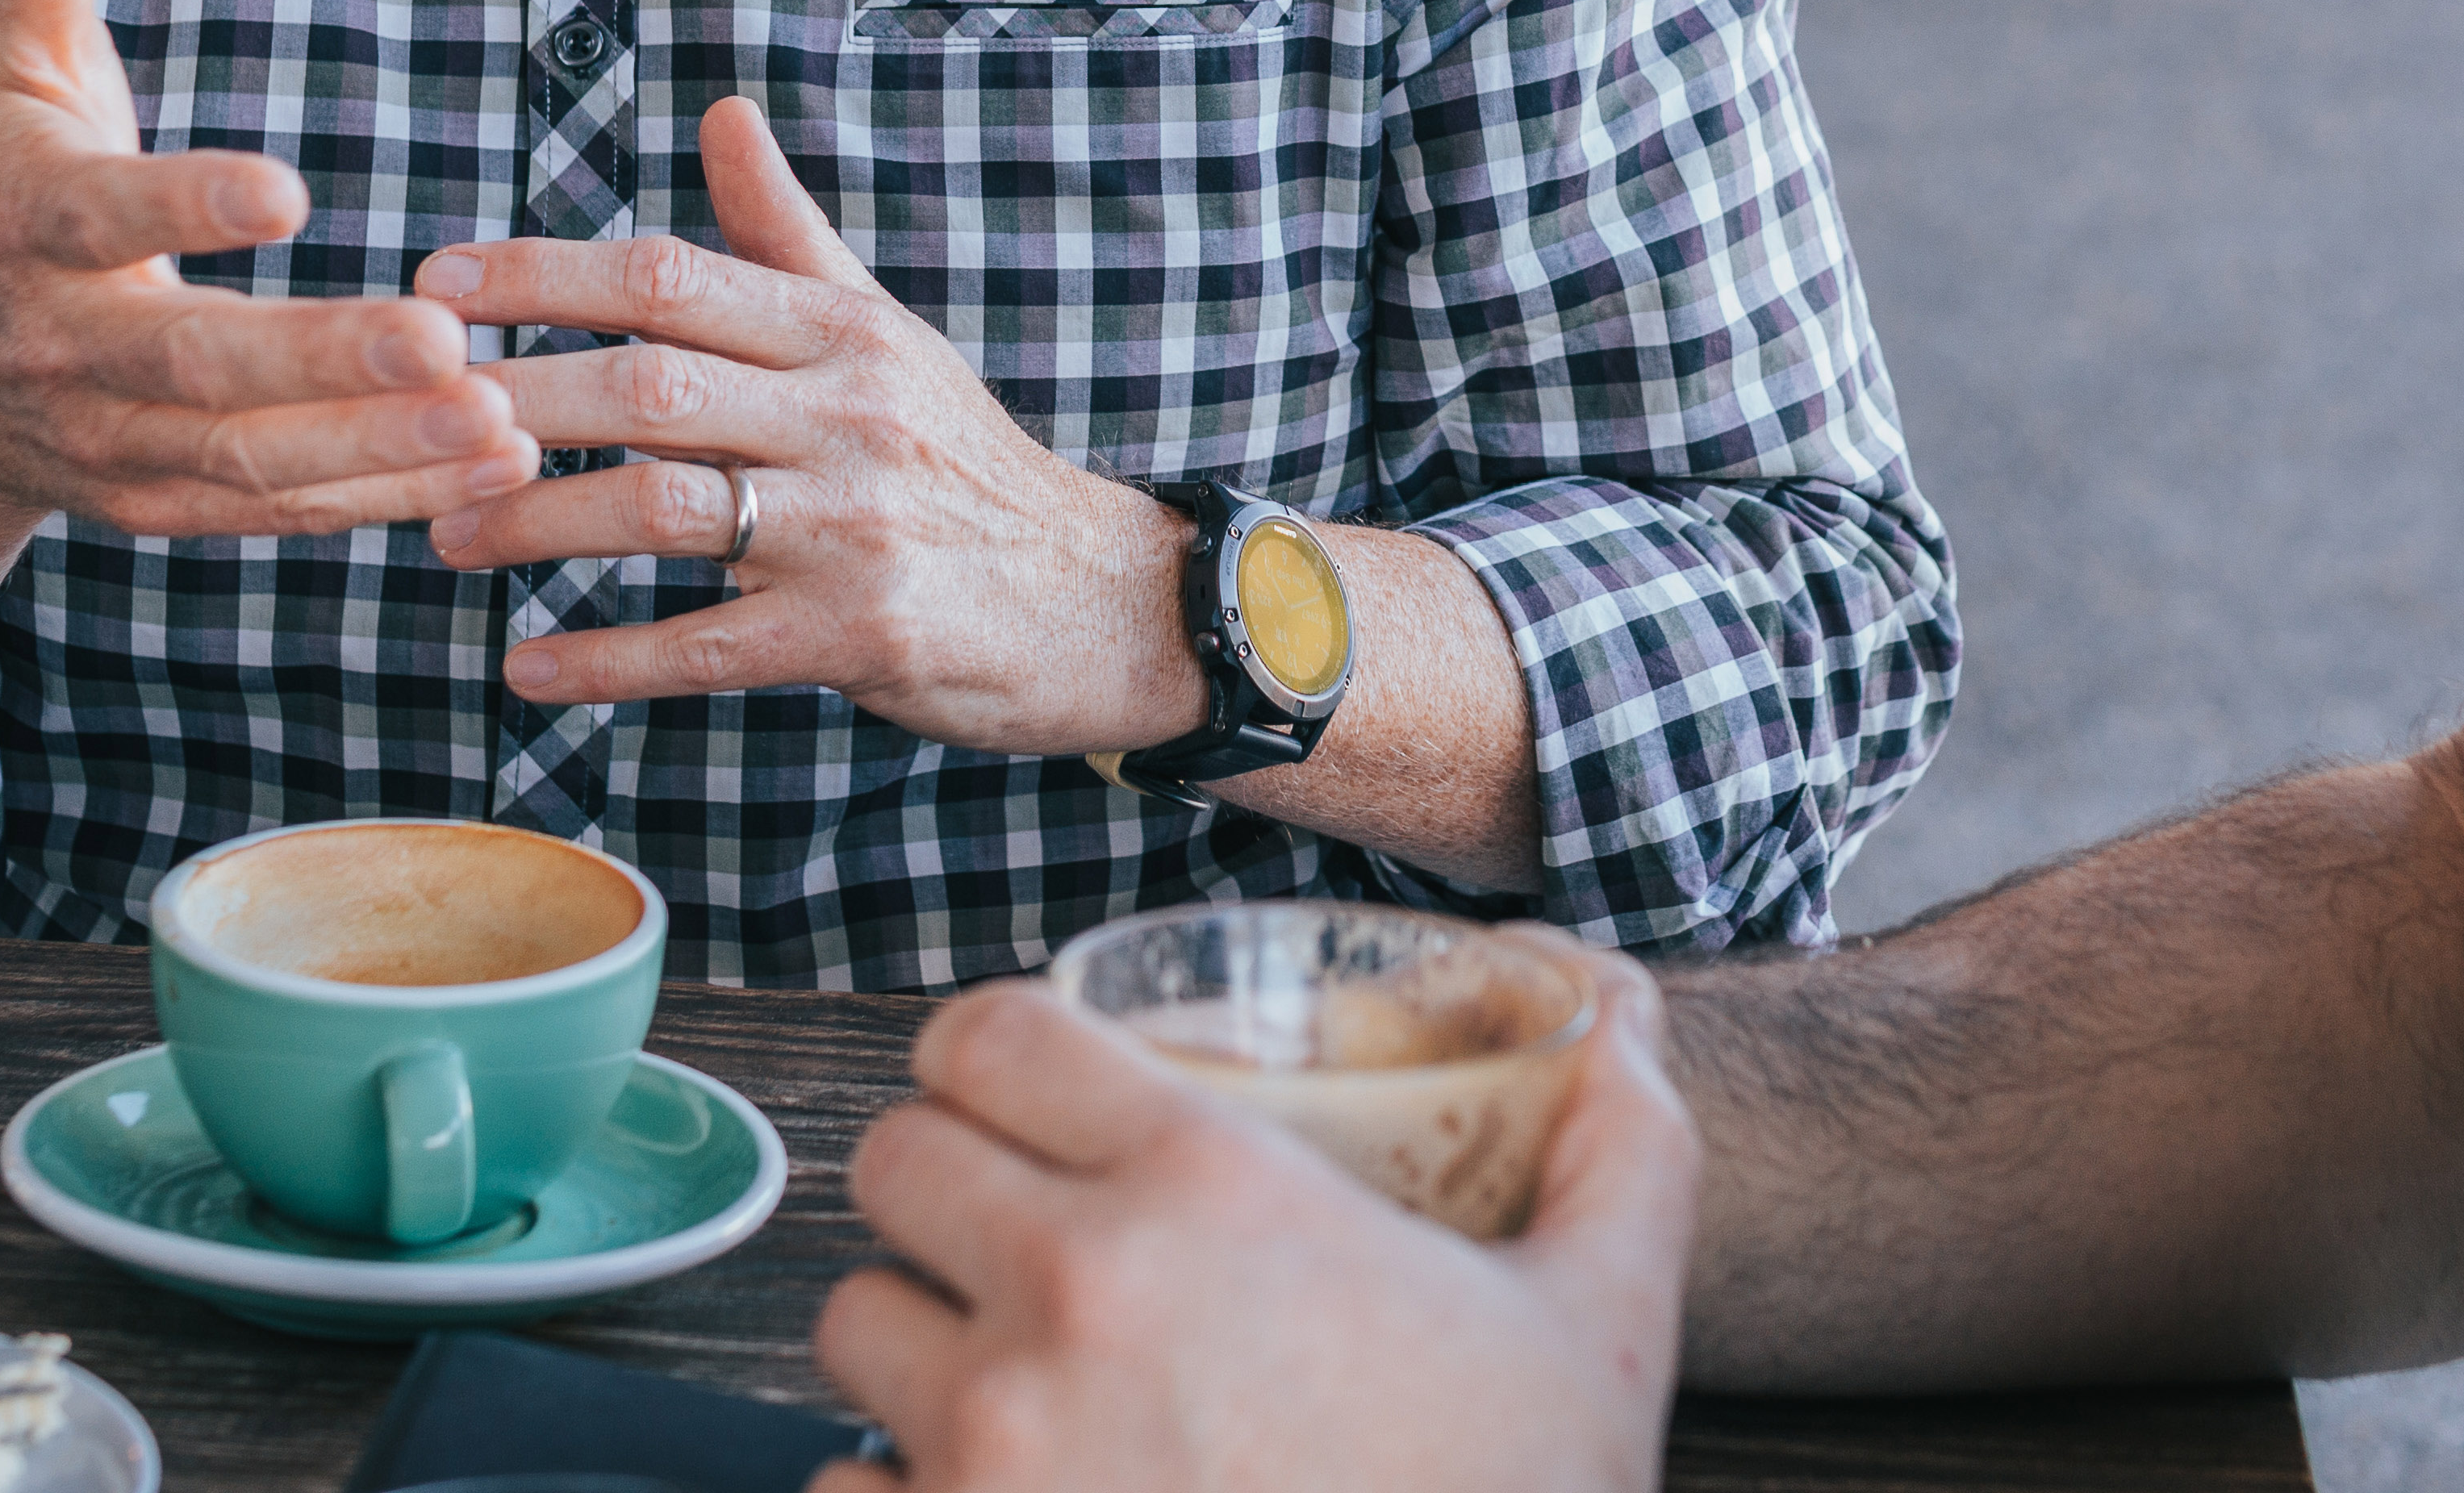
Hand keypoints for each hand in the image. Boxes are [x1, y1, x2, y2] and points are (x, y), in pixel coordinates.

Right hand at [0, 0, 536, 543]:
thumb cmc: (0, 194)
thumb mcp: (13, 70)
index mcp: (25, 226)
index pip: (102, 215)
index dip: (186, 206)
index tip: (292, 188)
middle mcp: (61, 349)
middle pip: (190, 364)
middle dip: (319, 360)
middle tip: (446, 342)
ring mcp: (107, 444)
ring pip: (244, 459)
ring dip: (377, 447)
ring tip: (505, 418)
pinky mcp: (156, 505)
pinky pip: (273, 514)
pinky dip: (380, 501)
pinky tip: (496, 466)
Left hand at [416, 102, 1201, 750]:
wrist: (1094, 598)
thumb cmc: (959, 458)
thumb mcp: (883, 332)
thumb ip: (785, 233)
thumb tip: (723, 109)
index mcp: (843, 331)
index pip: (673, 277)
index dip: (544, 276)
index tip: (435, 287)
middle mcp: (850, 415)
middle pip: (653, 386)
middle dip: (518, 400)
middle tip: (410, 422)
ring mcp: (855, 527)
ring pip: (663, 509)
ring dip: (538, 525)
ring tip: (448, 539)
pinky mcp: (860, 634)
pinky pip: (706, 647)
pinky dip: (607, 661)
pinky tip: (529, 669)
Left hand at [810, 945, 1691, 1492]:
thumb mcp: (1609, 1320)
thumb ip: (1623, 1143)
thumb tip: (1615, 1018)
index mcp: (1205, 1192)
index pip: (986, 1034)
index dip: (1002, 1054)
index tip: (1036, 1097)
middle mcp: (1070, 1300)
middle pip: (892, 1159)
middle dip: (952, 1185)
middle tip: (1025, 1234)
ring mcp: (986, 1453)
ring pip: (851, 1323)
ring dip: (919, 1339)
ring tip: (1018, 1380)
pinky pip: (840, 1488)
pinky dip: (895, 1491)